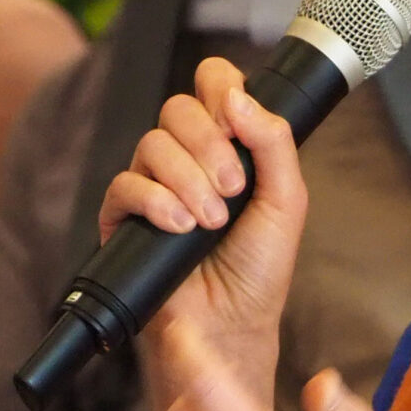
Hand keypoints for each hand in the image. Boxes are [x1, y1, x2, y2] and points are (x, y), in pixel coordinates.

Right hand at [104, 55, 310, 397]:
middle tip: (233, 189)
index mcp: (226, 145)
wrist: (231, 325)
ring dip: (188, 181)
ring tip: (210, 222)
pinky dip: (156, 201)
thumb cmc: (258, 270)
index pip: (212, 84)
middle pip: (178, 108)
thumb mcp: (287, 202)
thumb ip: (274, 143)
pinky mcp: (123, 217)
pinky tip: (180, 227)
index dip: (220, 87)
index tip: (237, 121)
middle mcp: (187, 158)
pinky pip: (125, 184)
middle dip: (209, 146)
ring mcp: (153, 185)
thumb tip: (239, 98)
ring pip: (152, 144)